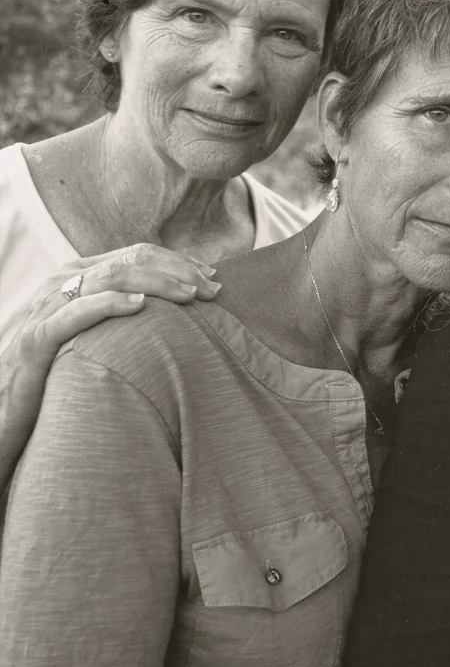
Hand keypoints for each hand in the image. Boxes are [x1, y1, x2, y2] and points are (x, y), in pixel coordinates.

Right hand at [0, 243, 219, 488]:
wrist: (4, 411)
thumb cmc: (57, 373)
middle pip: (128, 260)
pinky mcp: (36, 340)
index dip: (178, 262)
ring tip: (189, 294)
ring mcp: (46, 309)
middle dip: (176, 270)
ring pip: (107, 277)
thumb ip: (123, 316)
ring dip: (155, 282)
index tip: (212, 278)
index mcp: (78, 279)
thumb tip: (175, 309)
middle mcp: (61, 285)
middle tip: (212, 289)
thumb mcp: (94, 336)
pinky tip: (138, 304)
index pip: (135, 255)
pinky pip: (73, 313)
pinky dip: (108, 303)